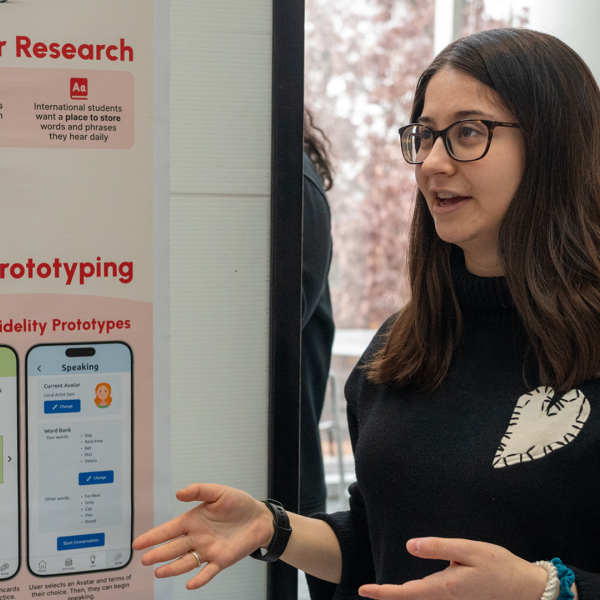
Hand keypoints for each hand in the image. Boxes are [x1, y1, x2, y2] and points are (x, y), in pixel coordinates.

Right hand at [132, 483, 273, 589]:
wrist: (259, 517)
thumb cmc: (238, 503)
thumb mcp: (218, 492)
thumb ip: (199, 491)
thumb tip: (179, 493)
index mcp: (192, 520)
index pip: (169, 530)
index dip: (153, 536)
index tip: (138, 543)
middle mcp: (196, 537)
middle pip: (173, 547)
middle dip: (159, 553)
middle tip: (145, 560)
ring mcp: (207, 550)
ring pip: (185, 562)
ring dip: (173, 568)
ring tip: (159, 572)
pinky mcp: (221, 560)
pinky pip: (207, 572)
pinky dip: (199, 579)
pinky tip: (190, 584)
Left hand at [358, 537, 547, 599]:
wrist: (528, 590)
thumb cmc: (499, 566)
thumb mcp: (468, 550)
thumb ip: (439, 547)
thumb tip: (409, 546)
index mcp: (444, 588)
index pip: (406, 594)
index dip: (383, 593)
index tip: (362, 590)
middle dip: (390, 596)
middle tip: (367, 591)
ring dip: (404, 597)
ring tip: (385, 591)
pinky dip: (418, 596)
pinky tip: (413, 592)